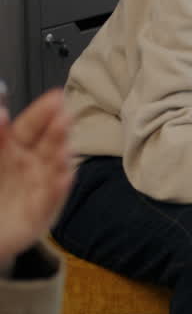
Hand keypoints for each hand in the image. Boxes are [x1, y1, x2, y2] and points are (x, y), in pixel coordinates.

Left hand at [0, 89, 73, 264]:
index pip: (29, 126)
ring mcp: (37, 189)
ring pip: (52, 169)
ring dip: (61, 156)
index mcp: (13, 150)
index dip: (41, 113)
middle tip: (64, 113)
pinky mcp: (39, 215)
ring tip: (64, 146)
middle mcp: (30, 166)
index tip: (54, 98)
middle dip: (57, 129)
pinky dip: (57, 189)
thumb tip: (2, 111)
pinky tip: (63, 177)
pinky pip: (49, 201)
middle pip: (46, 144)